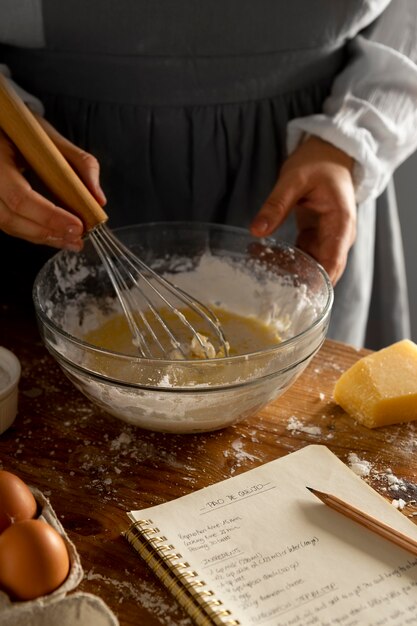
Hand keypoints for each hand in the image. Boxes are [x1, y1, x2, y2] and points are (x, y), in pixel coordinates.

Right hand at [0, 114, 105, 249]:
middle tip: (77, 238)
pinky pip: (10, 224)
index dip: (49, 215)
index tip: (77, 225)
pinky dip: (34, 233)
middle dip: (47, 232)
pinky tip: (56, 236)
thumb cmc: (26, 129)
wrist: (1, 125)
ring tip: (72, 241)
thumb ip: (81, 163)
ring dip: (42, 238)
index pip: (19, 196)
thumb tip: (98, 198)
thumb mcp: (53, 136)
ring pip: (9, 225)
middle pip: (10, 218)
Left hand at [250, 136, 355, 284]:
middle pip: (324, 270)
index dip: (319, 281)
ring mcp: (328, 239)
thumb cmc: (318, 163)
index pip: (334, 261)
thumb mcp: (294, 179)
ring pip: (311, 266)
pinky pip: (302, 256)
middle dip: (300, 281)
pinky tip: (264, 258)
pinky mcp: (316, 238)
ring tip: (260, 269)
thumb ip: (276, 204)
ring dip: (289, 271)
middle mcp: (339, 236)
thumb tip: (256, 230)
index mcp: (341, 223)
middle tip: (271, 289)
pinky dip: (286, 260)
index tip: (299, 295)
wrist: (329, 154)